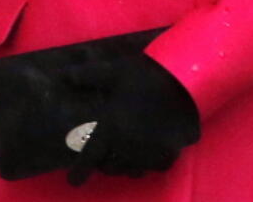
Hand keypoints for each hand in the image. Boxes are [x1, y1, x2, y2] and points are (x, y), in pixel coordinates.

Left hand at [66, 53, 199, 186]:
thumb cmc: (148, 77)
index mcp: (109, 130)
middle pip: (109, 167)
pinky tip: (149, 149)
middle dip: (105, 161)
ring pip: (129, 169)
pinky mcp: (167, 157)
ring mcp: (147, 156)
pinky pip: (151, 167)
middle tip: (107, 149)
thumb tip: (65, 75)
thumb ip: (89, 75)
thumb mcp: (116, 71)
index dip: (79, 174)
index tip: (74, 180)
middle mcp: (125, 149)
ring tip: (127, 150)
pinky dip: (147, 161)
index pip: (88, 160)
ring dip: (125, 163)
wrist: (187, 85)